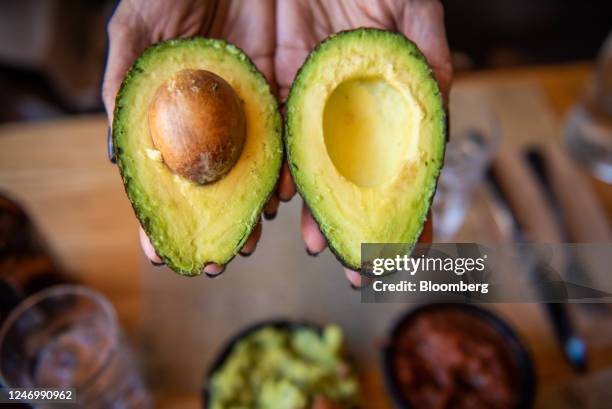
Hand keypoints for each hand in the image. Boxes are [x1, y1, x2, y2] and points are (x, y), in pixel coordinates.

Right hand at [102, 0, 279, 274]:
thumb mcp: (138, 33)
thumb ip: (127, 89)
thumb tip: (116, 155)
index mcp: (178, 112)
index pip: (168, 176)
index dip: (162, 218)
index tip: (160, 256)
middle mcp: (218, 118)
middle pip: (218, 184)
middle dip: (219, 224)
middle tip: (221, 261)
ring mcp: (256, 106)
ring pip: (258, 169)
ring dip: (255, 208)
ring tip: (252, 240)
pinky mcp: (292, 88)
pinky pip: (294, 135)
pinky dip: (291, 167)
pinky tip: (287, 196)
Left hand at [275, 0, 450, 285]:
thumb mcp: (410, 10)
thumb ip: (424, 58)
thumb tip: (441, 106)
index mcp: (386, 101)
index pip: (400, 165)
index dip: (408, 209)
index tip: (412, 251)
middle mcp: (348, 112)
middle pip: (353, 179)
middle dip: (356, 225)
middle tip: (356, 268)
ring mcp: (310, 103)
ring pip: (311, 167)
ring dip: (314, 210)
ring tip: (315, 246)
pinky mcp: (273, 85)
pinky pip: (273, 134)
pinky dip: (277, 168)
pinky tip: (280, 200)